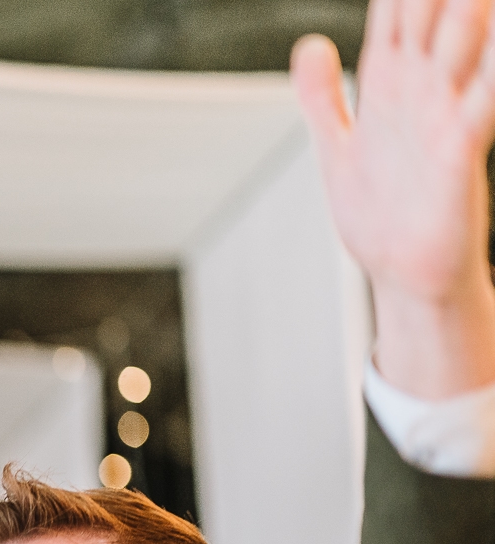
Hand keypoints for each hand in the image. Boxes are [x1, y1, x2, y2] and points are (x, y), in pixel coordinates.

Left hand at [293, 0, 494, 397]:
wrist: (405, 275)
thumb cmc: (381, 213)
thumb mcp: (338, 146)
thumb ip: (321, 96)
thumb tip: (310, 45)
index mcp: (389, 84)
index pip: (396, 10)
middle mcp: (421, 90)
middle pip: (433, 14)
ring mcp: (444, 118)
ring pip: (461, 46)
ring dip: (469, 15)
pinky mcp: (459, 154)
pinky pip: (481, 108)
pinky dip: (491, 78)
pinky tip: (494, 59)